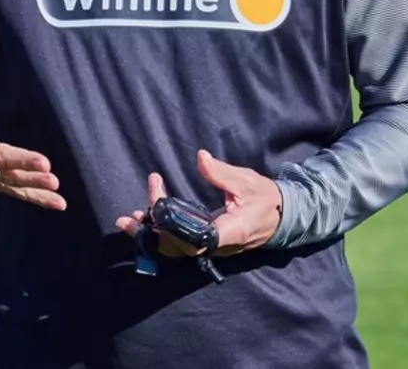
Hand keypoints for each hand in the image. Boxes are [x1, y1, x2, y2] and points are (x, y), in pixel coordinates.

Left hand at [114, 150, 282, 257]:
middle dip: (150, 234)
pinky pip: (179, 244)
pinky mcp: (206, 244)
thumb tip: (200, 158)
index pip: (195, 239)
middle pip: (177, 248)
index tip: (157, 204)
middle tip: (126, 219)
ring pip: (175, 249)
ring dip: (151, 235)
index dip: (172, 228)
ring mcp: (210, 248)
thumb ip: (221, 173)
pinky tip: (147, 220)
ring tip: (130, 220)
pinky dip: (161, 233)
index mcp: (229, 232)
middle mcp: (216, 246)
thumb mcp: (247, 182)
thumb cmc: (265, 199)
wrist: (281, 217)